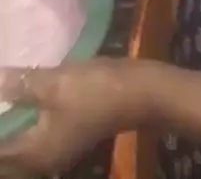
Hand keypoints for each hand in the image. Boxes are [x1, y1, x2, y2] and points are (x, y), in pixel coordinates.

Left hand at [0, 59, 139, 175]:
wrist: (143, 92)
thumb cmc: (98, 90)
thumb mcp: (55, 83)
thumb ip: (20, 84)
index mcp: (34, 154)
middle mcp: (43, 160)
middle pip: (8, 155)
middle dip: (3, 124)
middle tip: (3, 97)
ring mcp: (58, 149)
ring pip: (21, 144)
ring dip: (11, 124)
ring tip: (8, 97)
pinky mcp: (68, 135)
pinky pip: (34, 135)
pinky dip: (25, 122)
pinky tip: (25, 98)